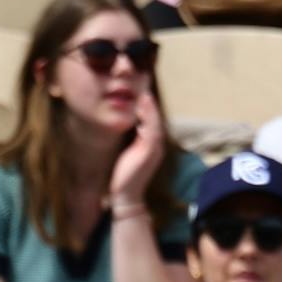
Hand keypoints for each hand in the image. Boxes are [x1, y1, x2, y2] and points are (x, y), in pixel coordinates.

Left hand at [107, 89, 166, 210]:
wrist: (125, 193)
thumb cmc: (125, 174)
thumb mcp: (130, 151)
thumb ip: (133, 138)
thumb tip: (131, 124)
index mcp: (152, 145)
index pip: (152, 122)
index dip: (149, 108)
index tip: (142, 93)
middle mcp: (157, 146)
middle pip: (157, 120)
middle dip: (151, 105)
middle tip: (145, 88)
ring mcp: (155, 149)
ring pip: (155, 124)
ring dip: (151, 109)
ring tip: (145, 95)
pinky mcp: (150, 152)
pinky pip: (152, 131)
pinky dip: (149, 118)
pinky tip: (143, 108)